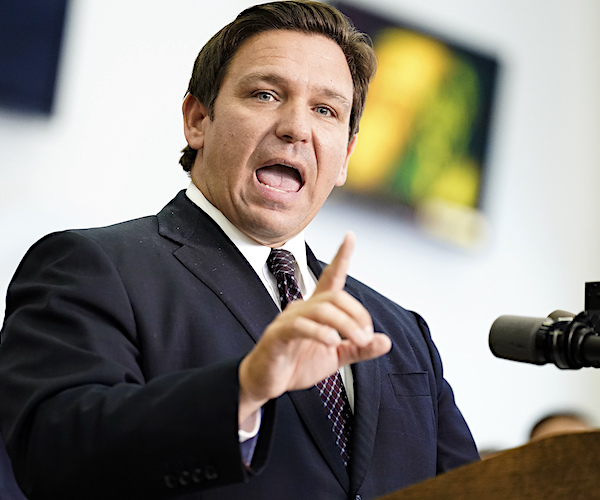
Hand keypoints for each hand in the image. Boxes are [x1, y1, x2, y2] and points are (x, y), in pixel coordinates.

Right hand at [238, 233, 391, 424]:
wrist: (267, 383)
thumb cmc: (298, 364)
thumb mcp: (336, 358)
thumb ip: (359, 349)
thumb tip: (385, 341)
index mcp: (317, 310)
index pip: (331, 277)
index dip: (341, 257)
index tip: (350, 236)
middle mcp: (302, 308)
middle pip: (334, 296)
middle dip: (356, 313)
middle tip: (366, 336)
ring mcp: (288, 320)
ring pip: (321, 310)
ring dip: (345, 324)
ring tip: (358, 341)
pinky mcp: (278, 335)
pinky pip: (300, 326)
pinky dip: (319, 332)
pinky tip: (332, 343)